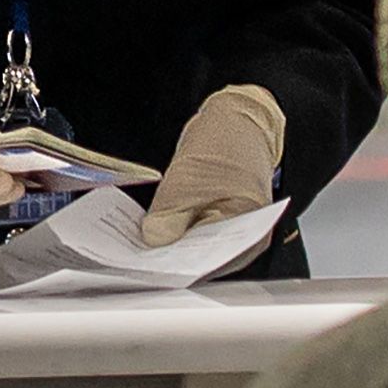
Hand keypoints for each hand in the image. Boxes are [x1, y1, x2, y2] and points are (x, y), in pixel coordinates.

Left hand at [141, 85, 287, 248]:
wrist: (237, 122)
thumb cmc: (227, 143)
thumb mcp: (189, 177)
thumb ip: (171, 214)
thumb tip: (154, 241)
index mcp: (249, 233)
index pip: (209, 262)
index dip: (175, 264)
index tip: (146, 264)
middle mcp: (245, 241)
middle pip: (201, 262)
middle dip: (169, 258)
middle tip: (138, 255)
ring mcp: (231, 234)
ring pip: (195, 251)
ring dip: (170, 247)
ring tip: (141, 245)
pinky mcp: (217, 225)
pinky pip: (194, 238)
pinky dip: (175, 234)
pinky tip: (154, 231)